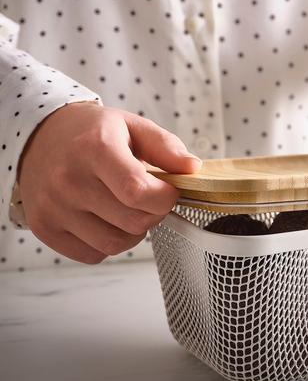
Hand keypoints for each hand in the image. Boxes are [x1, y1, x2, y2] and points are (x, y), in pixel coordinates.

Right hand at [18, 103, 200, 263]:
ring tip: (126, 208)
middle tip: (148, 198)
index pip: (139, 191)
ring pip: (115, 244)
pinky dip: (107, 243)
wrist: (41, 135)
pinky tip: (103, 218)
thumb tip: (192, 169)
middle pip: (132, 222)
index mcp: (95, 149)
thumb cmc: (91, 133)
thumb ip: (166, 147)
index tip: (169, 190)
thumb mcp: (132, 126)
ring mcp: (53, 207)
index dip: (165, 198)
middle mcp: (69, 180)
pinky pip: (92, 254)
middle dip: (153, 213)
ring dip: (132, 232)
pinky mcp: (44, 227)